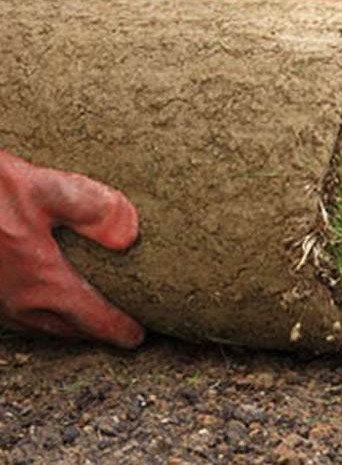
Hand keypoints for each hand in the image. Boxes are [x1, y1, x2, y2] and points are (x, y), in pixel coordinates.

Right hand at [0, 150, 143, 347]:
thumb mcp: (47, 188)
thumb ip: (95, 209)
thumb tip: (131, 235)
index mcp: (42, 282)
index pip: (92, 318)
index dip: (120, 330)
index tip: (138, 337)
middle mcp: (18, 301)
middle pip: (69, 330)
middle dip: (97, 333)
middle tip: (121, 331)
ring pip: (42, 326)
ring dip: (70, 327)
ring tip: (89, 320)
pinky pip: (21, 316)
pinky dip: (45, 316)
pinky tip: (47, 299)